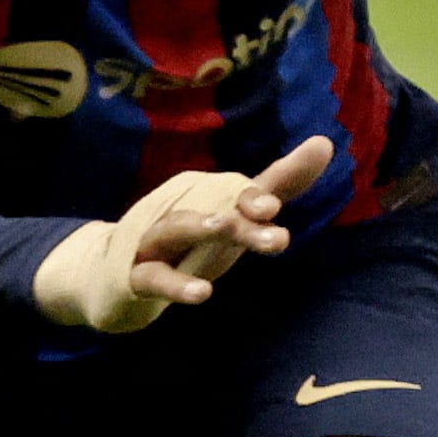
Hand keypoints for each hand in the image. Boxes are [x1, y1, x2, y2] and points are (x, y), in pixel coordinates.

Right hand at [32, 135, 334, 330]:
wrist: (111, 274)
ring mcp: (155, 243)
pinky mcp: (136, 276)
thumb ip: (278, 186)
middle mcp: (182, 212)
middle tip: (268, 214)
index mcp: (206, 198)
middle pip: (213, 208)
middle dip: (240, 214)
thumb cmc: (189, 243)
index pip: (235, 191)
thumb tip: (326, 143)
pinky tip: (202, 293)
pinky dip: (176, 284)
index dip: (254, 197)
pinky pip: (155, 277)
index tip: (275, 205)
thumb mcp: (237, 218)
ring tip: (224, 228)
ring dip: (199, 226)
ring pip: (177, 230)